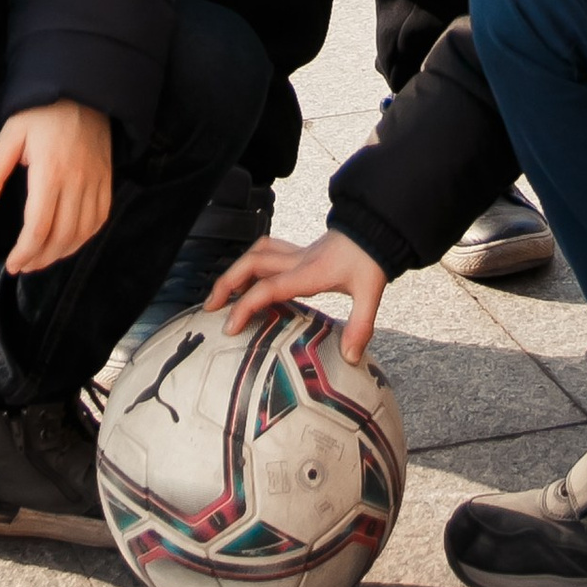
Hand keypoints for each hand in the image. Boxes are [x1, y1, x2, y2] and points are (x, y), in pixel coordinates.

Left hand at [0, 99, 112, 274]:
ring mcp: (95, 181)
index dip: (25, 252)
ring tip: (42, 259)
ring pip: (83, 232)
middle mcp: (76, 181)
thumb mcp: (10, 135)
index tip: (12, 265)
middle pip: (62, 235)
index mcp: (50, 172)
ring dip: (62, 253)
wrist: (83, 90)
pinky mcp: (106, 179)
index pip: (39, 226)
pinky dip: (85, 237)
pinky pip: (99, 218)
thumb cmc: (42, 112)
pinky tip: (69, 242)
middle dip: (41, 258)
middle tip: (23, 266)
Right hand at [211, 225, 389, 362]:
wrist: (376, 228)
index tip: (229, 327)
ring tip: (223, 294)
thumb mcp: (370, 293)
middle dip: (227, 284)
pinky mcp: (301, 252)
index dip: (245, 306)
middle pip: (251, 263)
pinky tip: (250, 279)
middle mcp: (297, 259)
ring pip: (256, 253)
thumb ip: (361, 325)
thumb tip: (350, 357)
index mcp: (309, 272)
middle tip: (210, 308)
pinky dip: (251, 263)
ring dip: (236, 270)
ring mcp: (297, 253)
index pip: (268, 287)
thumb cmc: (371, 259)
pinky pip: (267, 252)